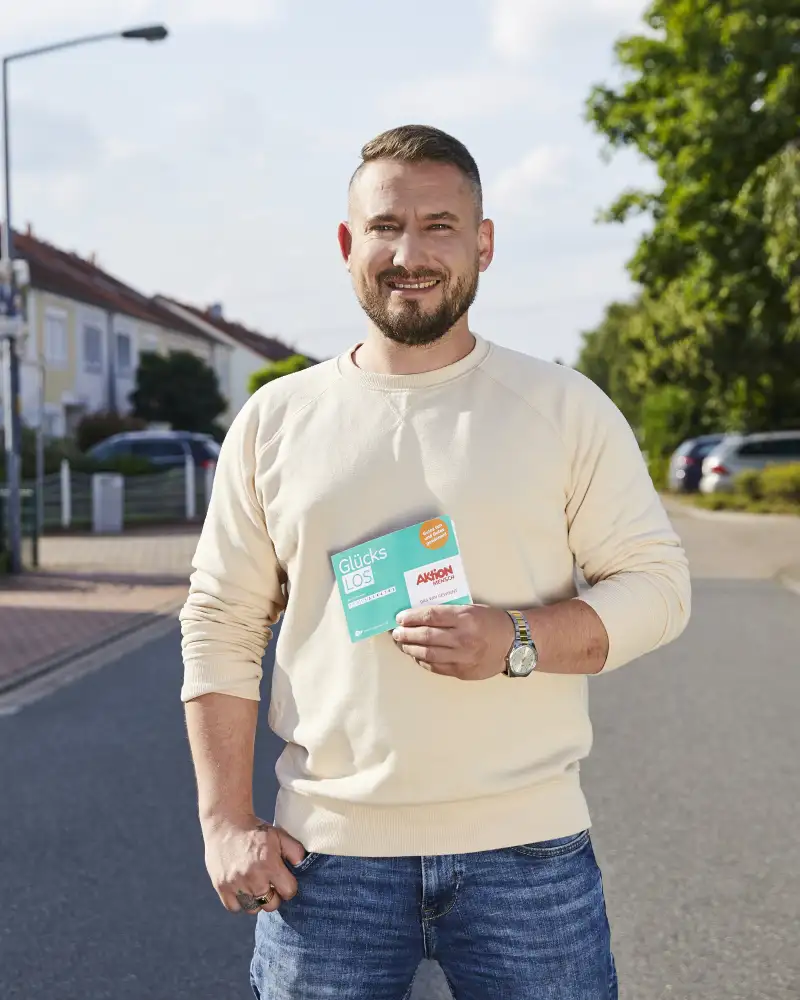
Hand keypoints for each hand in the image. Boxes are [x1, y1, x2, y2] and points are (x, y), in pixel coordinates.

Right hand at [201, 812, 305, 913]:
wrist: (226, 824)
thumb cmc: (255, 831)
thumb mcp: (279, 835)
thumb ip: (295, 851)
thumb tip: (302, 866)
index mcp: (270, 864)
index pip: (289, 891)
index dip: (289, 887)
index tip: (284, 881)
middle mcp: (253, 877)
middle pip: (271, 905)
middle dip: (273, 895)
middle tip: (269, 883)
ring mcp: (236, 884)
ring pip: (253, 909)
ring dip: (256, 900)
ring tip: (255, 886)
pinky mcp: (221, 887)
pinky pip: (235, 907)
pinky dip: (239, 902)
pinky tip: (242, 889)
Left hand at [392, 604, 514, 680]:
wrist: (514, 644)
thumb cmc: (491, 622)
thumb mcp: (472, 609)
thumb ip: (448, 613)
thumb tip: (420, 615)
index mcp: (465, 618)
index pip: (431, 616)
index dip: (412, 617)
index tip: (400, 618)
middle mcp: (463, 638)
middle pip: (426, 636)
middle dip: (406, 634)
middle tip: (396, 632)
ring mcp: (463, 657)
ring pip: (428, 653)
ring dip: (410, 648)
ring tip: (402, 644)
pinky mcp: (462, 672)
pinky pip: (436, 667)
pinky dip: (423, 661)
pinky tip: (416, 655)